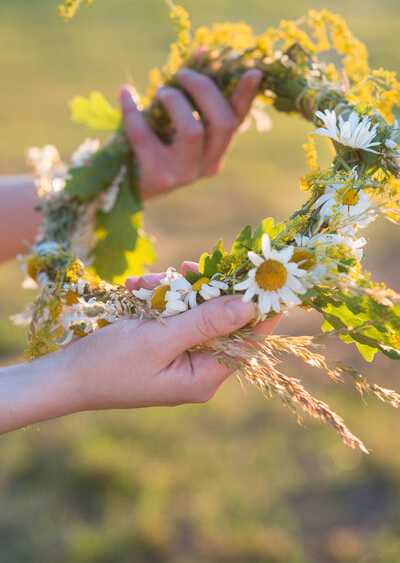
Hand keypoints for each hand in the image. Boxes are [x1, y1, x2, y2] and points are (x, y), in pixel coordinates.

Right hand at [0, 263, 279, 433]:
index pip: (248, 341)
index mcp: (204, 377)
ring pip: (195, 312)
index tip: (266, 276)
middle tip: (186, 267)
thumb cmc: (109, 364)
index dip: (260, 309)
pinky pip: (174, 315)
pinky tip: (136, 288)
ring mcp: (181, 357)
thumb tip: (250, 305)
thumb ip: (206, 322)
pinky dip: (158, 299)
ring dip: (172, 291)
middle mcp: (198, 369)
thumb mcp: (159, 339)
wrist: (64, 377)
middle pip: (220, 321)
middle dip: (201, 291)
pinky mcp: (164, 346)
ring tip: (142, 283)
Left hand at [119, 67, 261, 199]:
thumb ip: (191, 93)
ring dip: (175, 101)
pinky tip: (125, 93)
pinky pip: (146, 136)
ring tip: (161, 91)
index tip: (253, 71)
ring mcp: (184, 174)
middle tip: (183, 74)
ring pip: (192, 130)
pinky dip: (132, 110)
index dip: (246, 96)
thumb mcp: (175, 120)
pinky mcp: (158, 178)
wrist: (122, 185)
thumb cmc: (151, 144)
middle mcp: (207, 165)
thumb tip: (205, 52)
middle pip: (222, 123)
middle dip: (204, 89)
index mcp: (216, 151)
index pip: (237, 121)